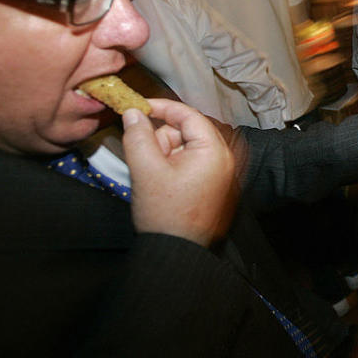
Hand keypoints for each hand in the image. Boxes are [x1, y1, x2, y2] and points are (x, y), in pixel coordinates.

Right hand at [122, 99, 238, 247]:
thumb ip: (138, 136)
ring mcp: (222, 170)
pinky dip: (174, 164)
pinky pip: (191, 160)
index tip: (139, 107)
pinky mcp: (214, 181)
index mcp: (214, 151)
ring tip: (158, 178)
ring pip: (186, 145)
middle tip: (149, 161)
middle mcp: (225, 157)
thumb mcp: (145, 169)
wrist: (175, 250)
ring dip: (167, 154)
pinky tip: (166, 183)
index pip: (189, 114)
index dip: (162, 107)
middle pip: (187, 130)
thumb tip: (133, 112)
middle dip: (163, 140)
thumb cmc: (164, 214)